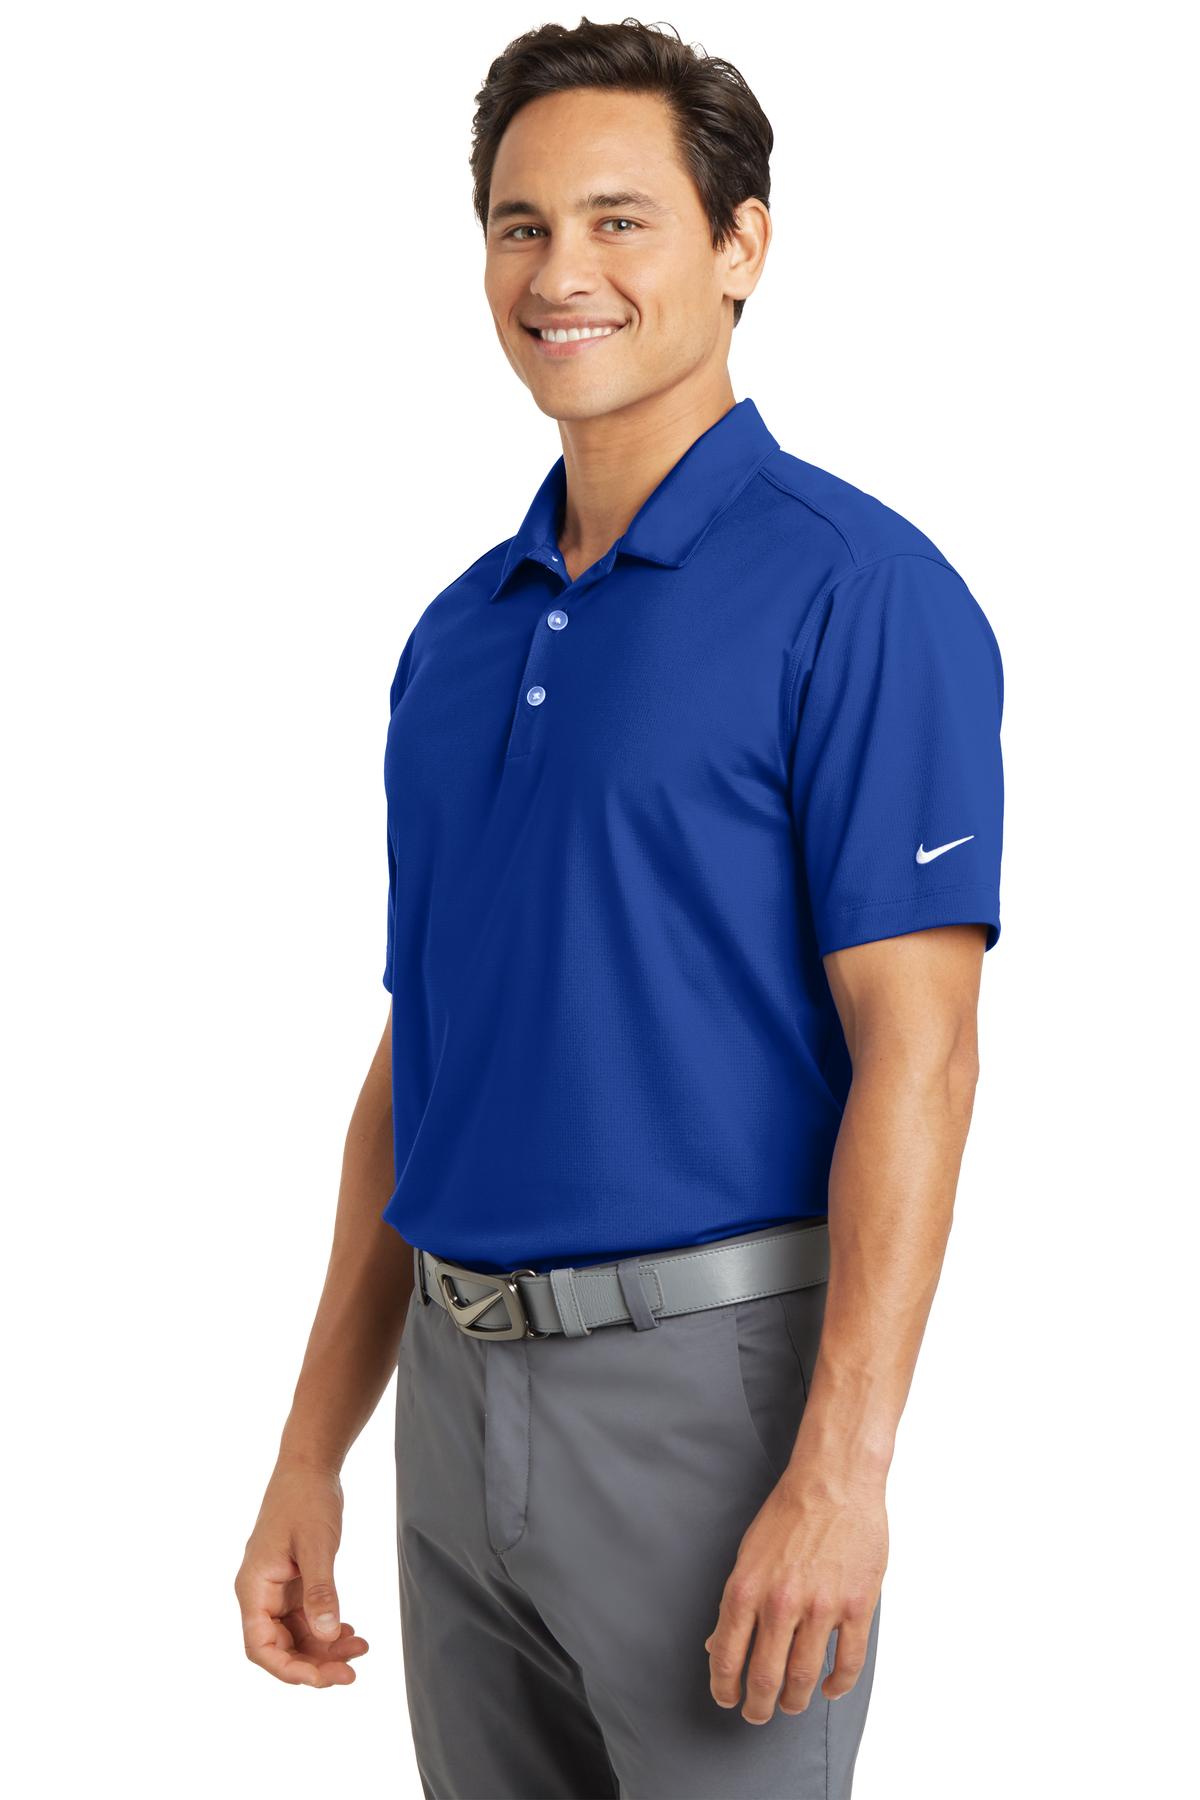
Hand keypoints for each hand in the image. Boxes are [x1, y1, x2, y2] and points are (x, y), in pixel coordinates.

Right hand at [235, 1463, 369, 1686]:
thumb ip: (320, 1591)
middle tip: (351, 1673)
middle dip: (314, 1664)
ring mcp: (276, 1590)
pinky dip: (327, 1629)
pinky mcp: (293, 1583)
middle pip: (279, 1647)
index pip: (260, 1646)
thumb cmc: (306, 1499)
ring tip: (361, 1649)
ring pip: (296, 1636)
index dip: (289, 1669)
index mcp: (253, 1587)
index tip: (324, 1678)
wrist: (309, 1466)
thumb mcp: (316, 1545)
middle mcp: (260, 1594)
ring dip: (325, 1648)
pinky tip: (351, 1632)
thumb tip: (327, 1635)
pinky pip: (306, 1618)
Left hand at [704, 1468, 886, 1723]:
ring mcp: (822, 1607)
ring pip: (804, 1678)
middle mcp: (781, 1603)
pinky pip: (848, 1662)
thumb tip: (717, 1645)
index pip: (727, 1656)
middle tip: (757, 1714)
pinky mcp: (857, 1607)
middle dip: (758, 1706)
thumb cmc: (788, 1512)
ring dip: (794, 1701)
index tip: (727, 1700)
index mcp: (747, 1589)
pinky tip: (829, 1689)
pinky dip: (837, 1684)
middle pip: (765, 1677)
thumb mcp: (747, 1553)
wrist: (834, 1481)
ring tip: (790, 1705)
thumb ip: (735, 1603)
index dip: (724, 1688)